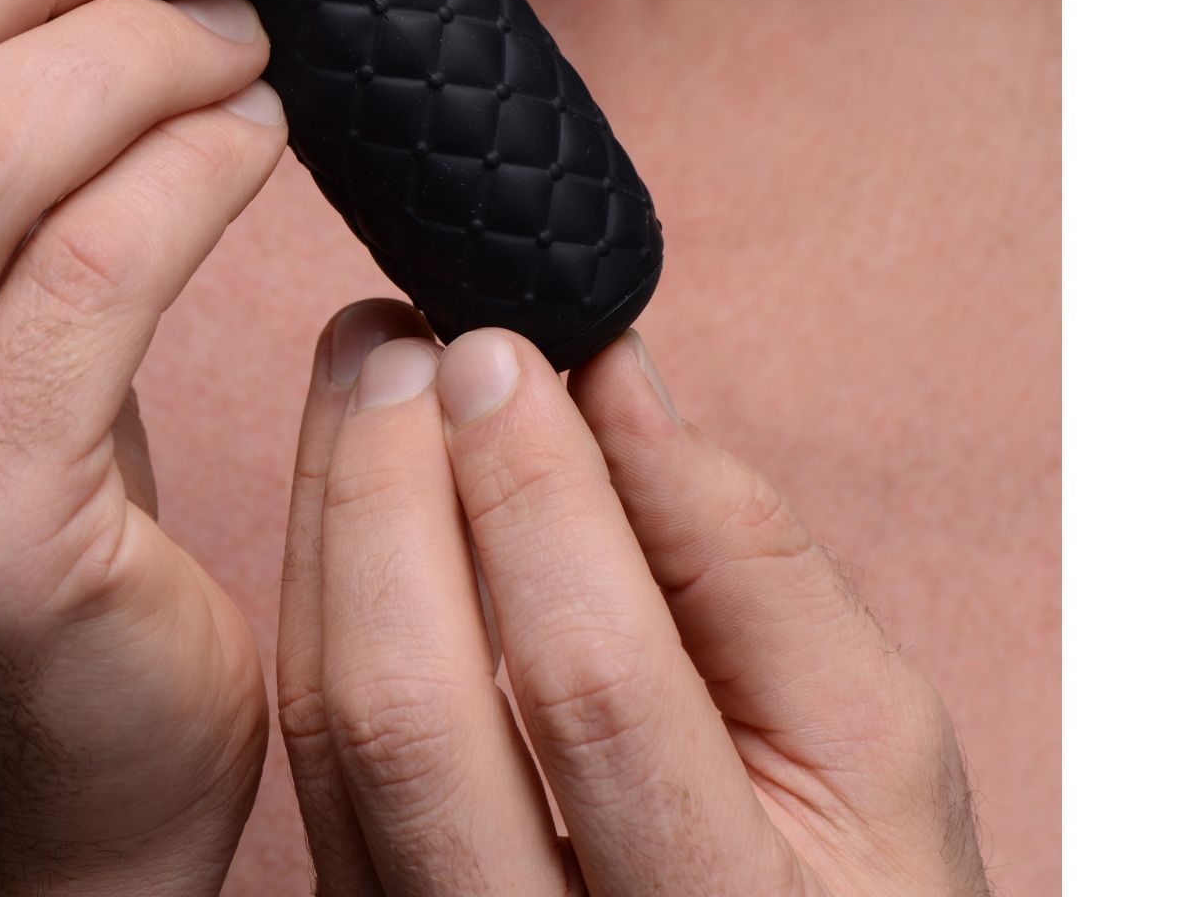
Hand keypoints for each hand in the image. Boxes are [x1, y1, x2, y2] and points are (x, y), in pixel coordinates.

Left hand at [278, 302, 990, 896]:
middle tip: (405, 338)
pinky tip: (347, 471)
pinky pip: (305, 750)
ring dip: (331, 512)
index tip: (498, 347)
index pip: (592, 686)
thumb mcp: (875, 740)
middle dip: (390, 493)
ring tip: (366, 360)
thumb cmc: (855, 877)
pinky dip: (318, 587)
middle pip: (409, 716)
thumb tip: (611, 375)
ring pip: (330, 727)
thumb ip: (750, 559)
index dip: (533, 498)